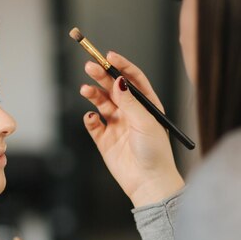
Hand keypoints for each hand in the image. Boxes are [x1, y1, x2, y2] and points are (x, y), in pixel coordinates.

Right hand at [80, 51, 183, 206]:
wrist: (148, 183)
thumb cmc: (155, 153)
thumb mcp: (145, 122)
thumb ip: (130, 101)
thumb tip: (118, 79)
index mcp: (146, 105)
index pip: (132, 79)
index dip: (121, 66)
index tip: (109, 56)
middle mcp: (131, 113)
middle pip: (113, 88)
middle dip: (101, 76)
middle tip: (90, 66)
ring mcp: (117, 125)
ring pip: (101, 103)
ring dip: (93, 94)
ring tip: (85, 89)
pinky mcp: (104, 140)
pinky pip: (93, 123)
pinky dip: (90, 118)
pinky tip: (92, 118)